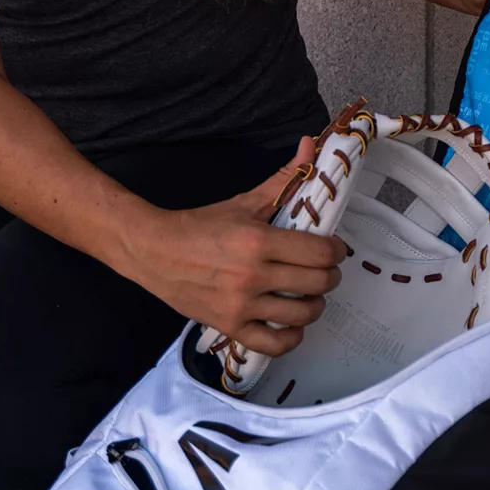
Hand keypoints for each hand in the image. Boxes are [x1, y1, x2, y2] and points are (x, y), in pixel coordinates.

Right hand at [117, 137, 344, 356]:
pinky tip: (291, 324)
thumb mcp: (243, 201)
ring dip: (314, 305)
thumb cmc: (200, 225)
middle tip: (324, 269)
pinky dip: (290, 338)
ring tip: (309, 294)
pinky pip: (273, 345)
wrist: (154, 251)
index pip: (319, 253)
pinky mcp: (230, 326)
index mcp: (258, 241)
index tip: (333, 248)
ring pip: (302, 315)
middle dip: (330, 276)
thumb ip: (282, 178)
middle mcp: (252, 275)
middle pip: (318, 283)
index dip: (335, 250)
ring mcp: (241, 305)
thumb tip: (312, 144)